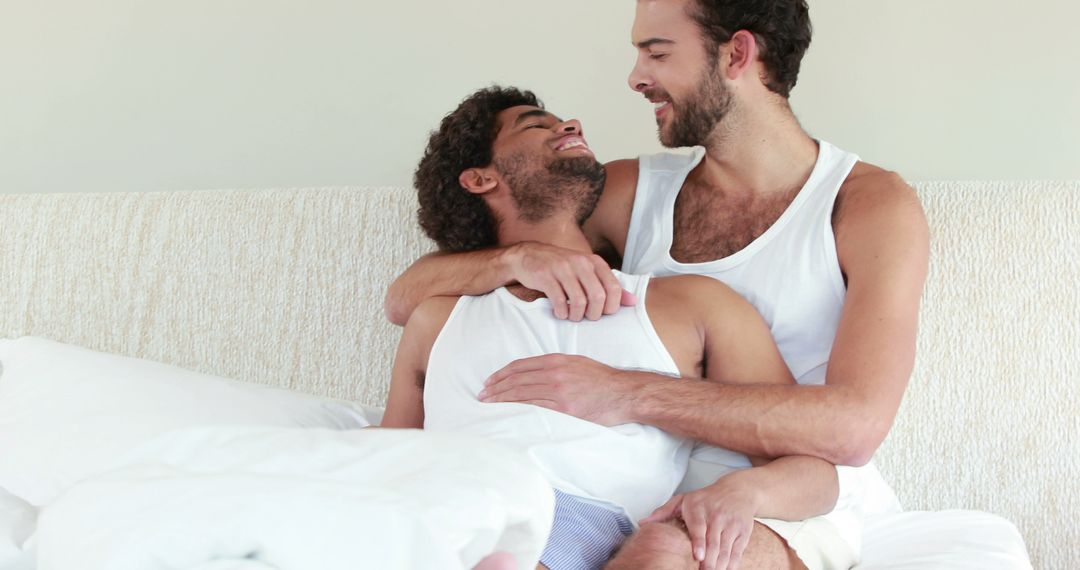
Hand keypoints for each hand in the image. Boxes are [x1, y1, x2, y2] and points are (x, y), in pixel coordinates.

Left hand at [478, 354, 640, 424]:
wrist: (624, 393)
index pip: (520, 366)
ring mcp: (559, 392)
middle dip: (496, 388)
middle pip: (516, 380)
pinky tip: (509, 414)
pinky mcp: (566, 410)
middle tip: (482, 396)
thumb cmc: (602, 380)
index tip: (489, 382)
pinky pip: (536, 409)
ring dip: (502, 400)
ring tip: (488, 405)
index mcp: (557, 361)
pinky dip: (519, 411)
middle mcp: (555, 374)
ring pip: (522, 395)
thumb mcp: (577, 363)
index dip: (501, 374)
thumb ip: (556, 366)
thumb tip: (533, 375)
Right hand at [507, 242, 635, 320]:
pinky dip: (562, 313)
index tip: (602, 312)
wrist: (528, 256)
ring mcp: (562, 268)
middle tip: (587, 317)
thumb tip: (633, 302)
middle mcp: (580, 262)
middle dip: (594, 314)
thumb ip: (609, 286)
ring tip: (572, 316)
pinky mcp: (546, 276)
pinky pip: (559, 301)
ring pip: (579, 301)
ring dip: (576, 316)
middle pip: (598, 297)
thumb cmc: (562, 268)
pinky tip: (560, 312)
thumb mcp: (587, 272)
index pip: (614, 288)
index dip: (611, 307)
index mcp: (594, 262)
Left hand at [640, 472, 761, 569]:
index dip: (699, 543)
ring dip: (719, 566)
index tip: (698, 556)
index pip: (699, 527)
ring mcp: (731, 524)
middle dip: (709, 562)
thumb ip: (663, 512)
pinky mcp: (743, 532)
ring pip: (726, 550)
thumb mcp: (683, 499)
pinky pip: (737, 552)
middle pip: (714, 543)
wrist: (737, 490)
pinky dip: (731, 564)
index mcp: (699, 508)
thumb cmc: (706, 498)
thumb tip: (643, 523)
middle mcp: (717, 516)